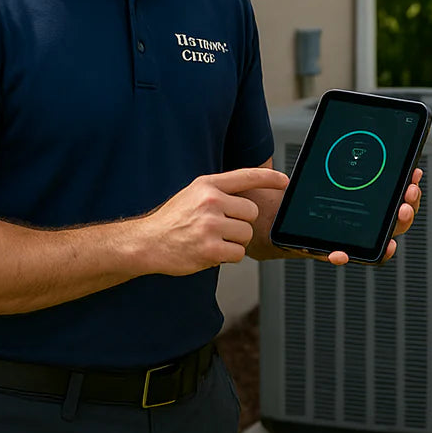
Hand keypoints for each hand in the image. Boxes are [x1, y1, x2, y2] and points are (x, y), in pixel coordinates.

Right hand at [139, 167, 288, 274]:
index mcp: (207, 185)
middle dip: (241, 223)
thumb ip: (219, 192)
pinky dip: (228, 256)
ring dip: (235, 241)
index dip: (269, 177)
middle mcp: (210, 201)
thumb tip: (250, 195)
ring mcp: (210, 225)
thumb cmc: (173, 220)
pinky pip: (238, 253)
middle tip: (221, 228)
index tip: (284, 181)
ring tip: (213, 240)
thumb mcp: (193, 195)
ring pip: (246, 234)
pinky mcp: (210, 248)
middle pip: (251, 212)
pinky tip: (210, 251)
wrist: (147, 242)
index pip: (245, 176)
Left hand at [246, 168, 423, 265]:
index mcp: (369, 208)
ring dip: (390, 234)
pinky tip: (342, 253)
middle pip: (397, 223)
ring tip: (396, 216)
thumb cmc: (303, 195)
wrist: (272, 215)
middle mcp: (363, 227)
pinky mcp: (320, 249)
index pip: (398, 201)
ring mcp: (346, 240)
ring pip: (376, 244)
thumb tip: (353, 128)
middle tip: (409, 194)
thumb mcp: (324, 173)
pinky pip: (334, 256)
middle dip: (409, 208)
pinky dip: (340, 256)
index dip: (410, 190)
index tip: (415, 174)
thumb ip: (339, 160)